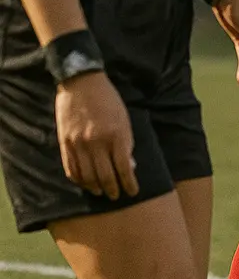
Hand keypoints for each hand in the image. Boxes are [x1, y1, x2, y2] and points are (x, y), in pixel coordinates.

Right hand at [55, 73, 137, 199]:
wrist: (82, 82)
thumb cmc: (108, 99)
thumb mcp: (125, 119)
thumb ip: (127, 143)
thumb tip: (130, 166)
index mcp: (116, 135)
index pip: (124, 169)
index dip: (129, 184)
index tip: (133, 192)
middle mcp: (97, 142)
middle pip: (105, 177)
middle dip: (113, 190)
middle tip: (117, 196)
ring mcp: (79, 144)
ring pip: (87, 177)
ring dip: (96, 188)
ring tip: (102, 192)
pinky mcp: (65, 143)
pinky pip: (71, 170)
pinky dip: (79, 180)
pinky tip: (86, 183)